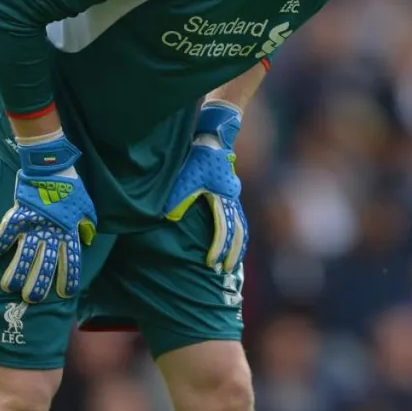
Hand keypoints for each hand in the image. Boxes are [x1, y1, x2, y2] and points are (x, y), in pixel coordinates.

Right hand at [0, 135, 97, 302]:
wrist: (53, 167)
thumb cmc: (71, 188)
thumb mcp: (86, 207)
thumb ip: (86, 225)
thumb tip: (86, 240)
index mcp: (69, 232)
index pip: (71, 260)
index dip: (69, 278)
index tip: (67, 293)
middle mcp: (52, 232)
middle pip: (45, 264)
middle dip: (38, 284)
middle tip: (32, 299)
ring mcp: (33, 225)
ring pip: (24, 255)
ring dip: (16, 273)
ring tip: (9, 287)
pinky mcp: (18, 215)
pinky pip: (4, 233)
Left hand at [163, 100, 247, 272]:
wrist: (215, 140)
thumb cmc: (199, 158)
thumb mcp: (186, 177)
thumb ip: (178, 199)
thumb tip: (169, 219)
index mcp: (222, 199)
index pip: (223, 230)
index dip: (218, 248)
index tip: (211, 264)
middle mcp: (232, 201)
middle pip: (239, 232)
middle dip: (233, 253)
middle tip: (226, 271)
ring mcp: (234, 197)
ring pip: (242, 226)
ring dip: (238, 245)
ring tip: (233, 262)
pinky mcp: (231, 194)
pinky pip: (239, 219)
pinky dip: (239, 233)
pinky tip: (233, 241)